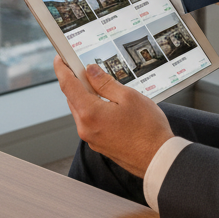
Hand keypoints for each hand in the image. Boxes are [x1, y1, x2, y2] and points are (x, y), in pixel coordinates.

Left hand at [53, 56, 173, 176]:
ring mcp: (91, 138)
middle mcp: (86, 128)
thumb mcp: (128, 96)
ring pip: (82, 111)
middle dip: (78, 82)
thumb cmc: (148, 130)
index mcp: (90, 113)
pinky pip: (90, 122)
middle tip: (87, 69)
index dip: (62, 69)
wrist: (158, 158)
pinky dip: (94, 110)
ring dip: (87, 97)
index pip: (68, 86)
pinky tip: (109, 105)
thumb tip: (91, 71)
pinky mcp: (99, 144)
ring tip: (105, 88)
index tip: (60, 59)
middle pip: (73, 98)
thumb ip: (105, 83)